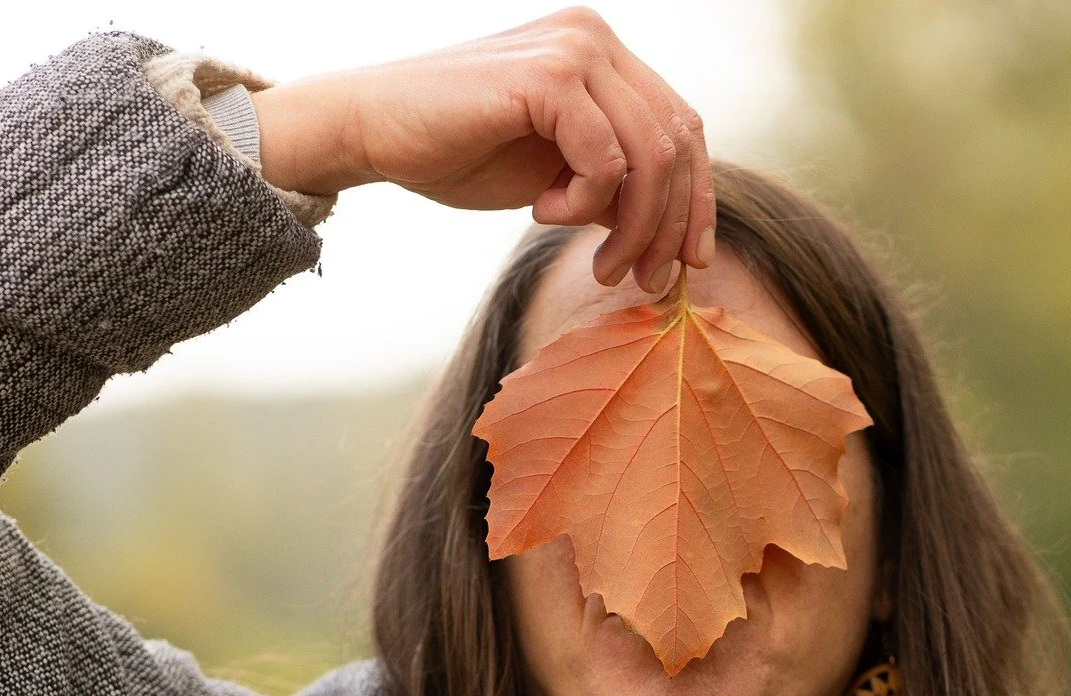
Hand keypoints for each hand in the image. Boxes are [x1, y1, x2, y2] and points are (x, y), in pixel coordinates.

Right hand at [249, 8, 713, 291]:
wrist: (374, 131)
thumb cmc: (460, 153)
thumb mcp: (560, 176)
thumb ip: (616, 187)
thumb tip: (677, 236)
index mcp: (605, 56)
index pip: (684, 129)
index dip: (696, 202)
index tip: (690, 263)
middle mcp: (597, 39)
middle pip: (679, 145)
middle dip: (670, 228)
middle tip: (642, 281)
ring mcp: (575, 49)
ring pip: (652, 157)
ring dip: (633, 228)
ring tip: (599, 263)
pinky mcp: (547, 75)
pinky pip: (606, 159)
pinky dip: (584, 204)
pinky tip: (542, 213)